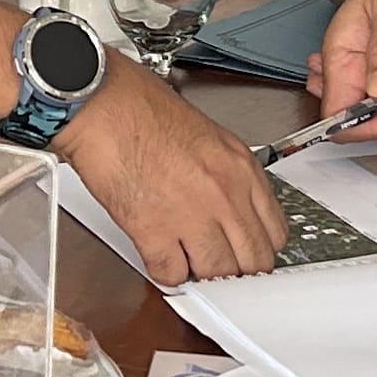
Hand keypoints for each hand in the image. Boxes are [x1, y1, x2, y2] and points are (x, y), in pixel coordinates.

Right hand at [68, 57, 284, 283]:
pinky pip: (171, 274)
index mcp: (241, 168)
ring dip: (201, 274)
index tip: (245, 252)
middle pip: (254, 262)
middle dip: (236, 272)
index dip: (257, 249)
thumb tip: (230, 210)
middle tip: (218, 266)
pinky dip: (165, 272)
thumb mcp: (209, 137)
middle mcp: (224, 193)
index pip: (275, 233)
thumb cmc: (141, 108)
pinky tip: (158, 255)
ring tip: (187, 261)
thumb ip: (227, 176)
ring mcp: (191, 213)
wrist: (102, 102)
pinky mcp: (153, 229)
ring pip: (217, 274)